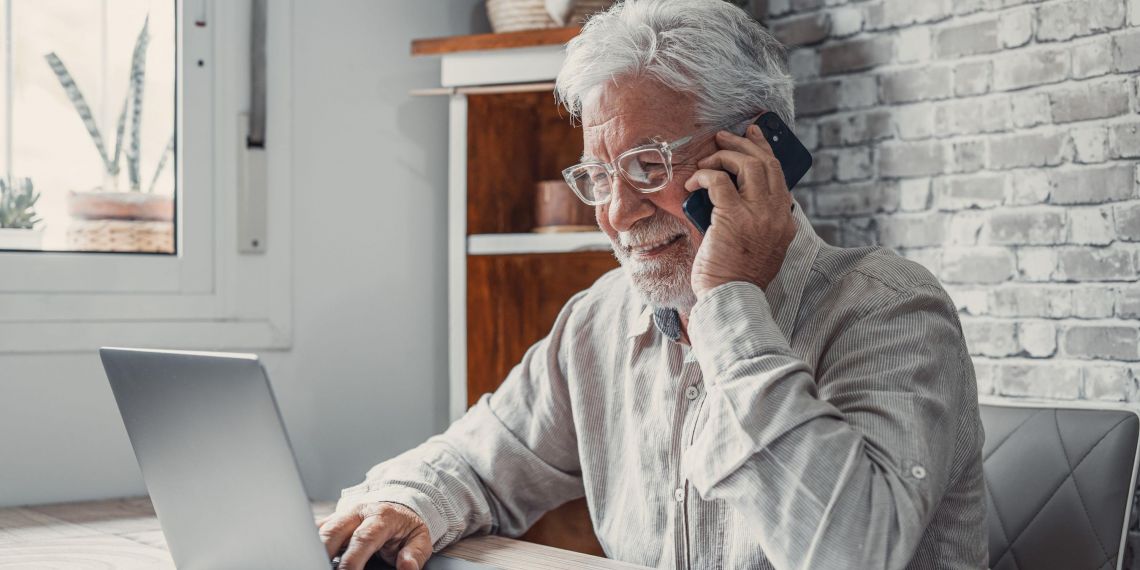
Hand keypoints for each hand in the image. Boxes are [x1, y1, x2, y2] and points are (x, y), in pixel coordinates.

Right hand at [318, 502, 431, 569]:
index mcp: (381, 517)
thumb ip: (414, 554)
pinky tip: (312, 554)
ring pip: (321, 529)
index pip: (363, 539)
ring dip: (316, 547)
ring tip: (315, 562)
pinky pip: (317, 529)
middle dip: (324, 552)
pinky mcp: (333, 519)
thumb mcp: (420, 538)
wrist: (401, 505)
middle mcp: (358, 512)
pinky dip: (312, 541)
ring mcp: (343, 514)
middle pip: (333, 531)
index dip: (353, 560)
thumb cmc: (407, 525)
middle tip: (322, 567)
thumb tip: (407, 567)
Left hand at [683, 124, 795, 299]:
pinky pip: (718, 182)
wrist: (731, 299)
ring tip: (707, 159)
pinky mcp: (734, 217)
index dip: (766, 152)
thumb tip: (733, 194)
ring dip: (724, 156)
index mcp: (784, 223)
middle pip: (766, 164)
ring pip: (748, 166)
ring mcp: (758, 215)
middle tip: (725, 137)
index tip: (754, 137)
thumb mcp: (759, 247)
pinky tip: (693, 183)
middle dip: (744, 144)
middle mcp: (776, 215)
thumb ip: (756, 221)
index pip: (780, 176)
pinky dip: (704, 175)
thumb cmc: (736, 277)